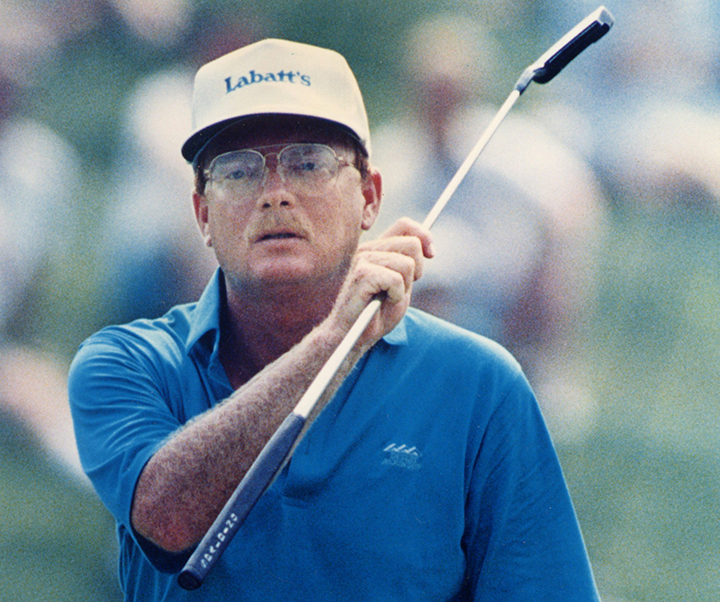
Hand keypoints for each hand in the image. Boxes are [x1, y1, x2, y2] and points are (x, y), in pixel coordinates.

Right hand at [326, 217, 434, 347]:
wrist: (353, 335)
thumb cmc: (376, 314)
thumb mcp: (401, 285)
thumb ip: (410, 263)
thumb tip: (428, 247)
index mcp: (376, 248)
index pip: (405, 225)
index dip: (423, 236)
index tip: (431, 254)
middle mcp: (367, 249)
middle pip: (412, 244)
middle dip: (416, 271)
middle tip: (400, 289)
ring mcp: (363, 260)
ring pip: (407, 264)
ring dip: (404, 287)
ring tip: (388, 297)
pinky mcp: (362, 274)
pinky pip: (396, 279)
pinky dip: (396, 295)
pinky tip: (383, 302)